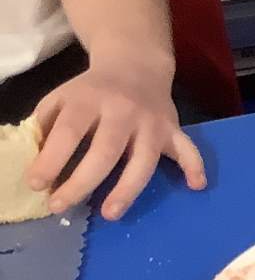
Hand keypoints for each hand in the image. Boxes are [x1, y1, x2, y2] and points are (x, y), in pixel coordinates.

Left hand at [27, 57, 206, 220]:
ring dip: (128, 187)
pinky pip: (187, 147)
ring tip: (109, 214)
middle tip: (60, 206)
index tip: (36, 185)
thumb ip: (45, 128)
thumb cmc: (90, 91)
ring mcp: (152, 121)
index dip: (51, 160)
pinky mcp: (172, 128)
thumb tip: (35, 167)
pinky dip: (194, 166)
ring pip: (144, 158)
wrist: (135, 65)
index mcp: (89, 100)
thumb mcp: (60, 99)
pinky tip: (196, 185)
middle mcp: (123, 110)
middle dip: (82, 182)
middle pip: (106, 150)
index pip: (69, 132)